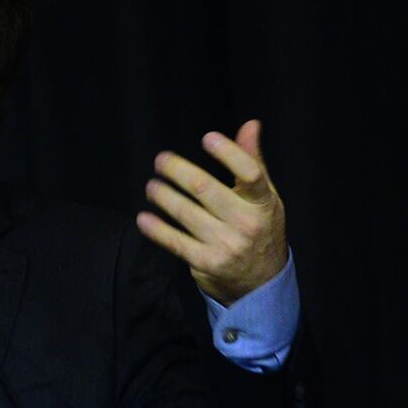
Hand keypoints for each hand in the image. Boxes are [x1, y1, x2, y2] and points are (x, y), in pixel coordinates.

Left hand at [135, 119, 287, 305]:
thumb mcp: (264, 198)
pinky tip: (143, 218)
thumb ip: (253, 162)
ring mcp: (226, 245)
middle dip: (178, 171)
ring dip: (163, 196)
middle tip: (160, 160)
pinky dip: (157, 230)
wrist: (262, 283)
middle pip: (206, 189)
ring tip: (151, 186)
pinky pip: (175, 242)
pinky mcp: (207, 263)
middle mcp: (246, 224)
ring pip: (186, 213)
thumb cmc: (260, 229)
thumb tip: (250, 124)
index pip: (250, 174)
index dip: (229, 154)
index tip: (207, 138)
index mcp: (263, 203)